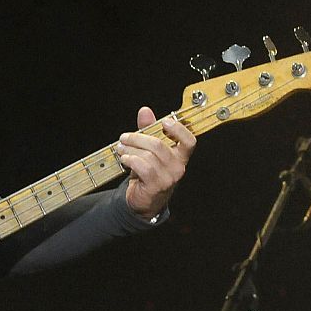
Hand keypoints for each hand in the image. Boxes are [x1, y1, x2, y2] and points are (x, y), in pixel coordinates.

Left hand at [117, 105, 195, 219]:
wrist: (143, 200)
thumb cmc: (147, 172)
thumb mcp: (148, 150)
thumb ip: (148, 130)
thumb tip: (145, 110)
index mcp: (180, 156)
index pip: (189, 141)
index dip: (179, 129)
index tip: (164, 121)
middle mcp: (178, 167)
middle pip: (159, 145)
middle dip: (137, 138)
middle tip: (124, 138)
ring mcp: (168, 178)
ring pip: (148, 155)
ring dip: (130, 150)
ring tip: (120, 149)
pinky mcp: (156, 186)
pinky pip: (143, 167)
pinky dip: (130, 160)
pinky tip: (124, 159)